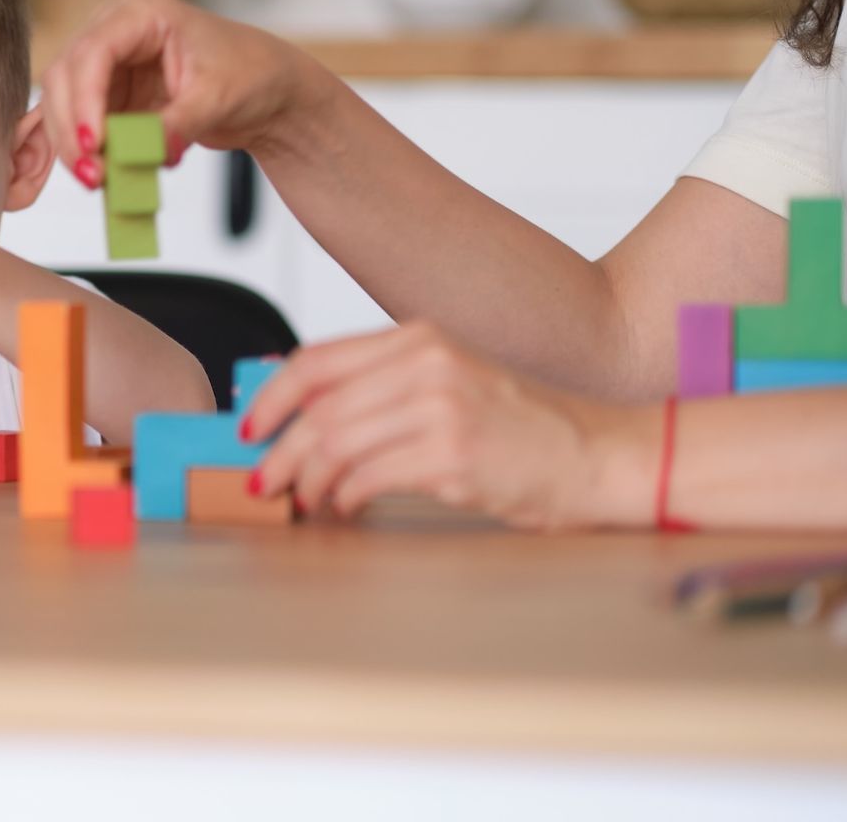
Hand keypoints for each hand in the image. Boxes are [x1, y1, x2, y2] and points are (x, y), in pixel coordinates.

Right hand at [38, 0, 317, 186]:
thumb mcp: (217, 98)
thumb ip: (176, 124)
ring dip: (71, 143)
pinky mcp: (110, 97)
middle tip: (91, 174)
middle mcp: (115, 31)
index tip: (93, 143)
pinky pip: (80, 123)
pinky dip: (80, 149)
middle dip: (71, 127)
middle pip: (66, 75)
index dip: (84, 98)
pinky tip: (88, 174)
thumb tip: (144, 153)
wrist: (268, 92)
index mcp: (141, 12)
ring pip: (63, 102)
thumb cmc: (251, 73)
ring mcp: (109, 65)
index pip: (94, 51)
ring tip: (96, 181)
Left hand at [242, 323, 646, 529]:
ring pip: (336, 444)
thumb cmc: (520, 428)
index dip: (271, 396)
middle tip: (262, 482)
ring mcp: (441, 407)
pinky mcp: (454, 454)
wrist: (597, 455)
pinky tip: (346, 508)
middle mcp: (427, 363)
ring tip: (304, 501)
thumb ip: (383, 386)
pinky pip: (370, 477)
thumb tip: (304, 408)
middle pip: (319, 408)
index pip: (316, 360)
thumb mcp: (448, 382)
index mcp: (418, 339)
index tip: (249, 428)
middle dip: (279, 451)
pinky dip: (345, 497)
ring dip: (307, 481)